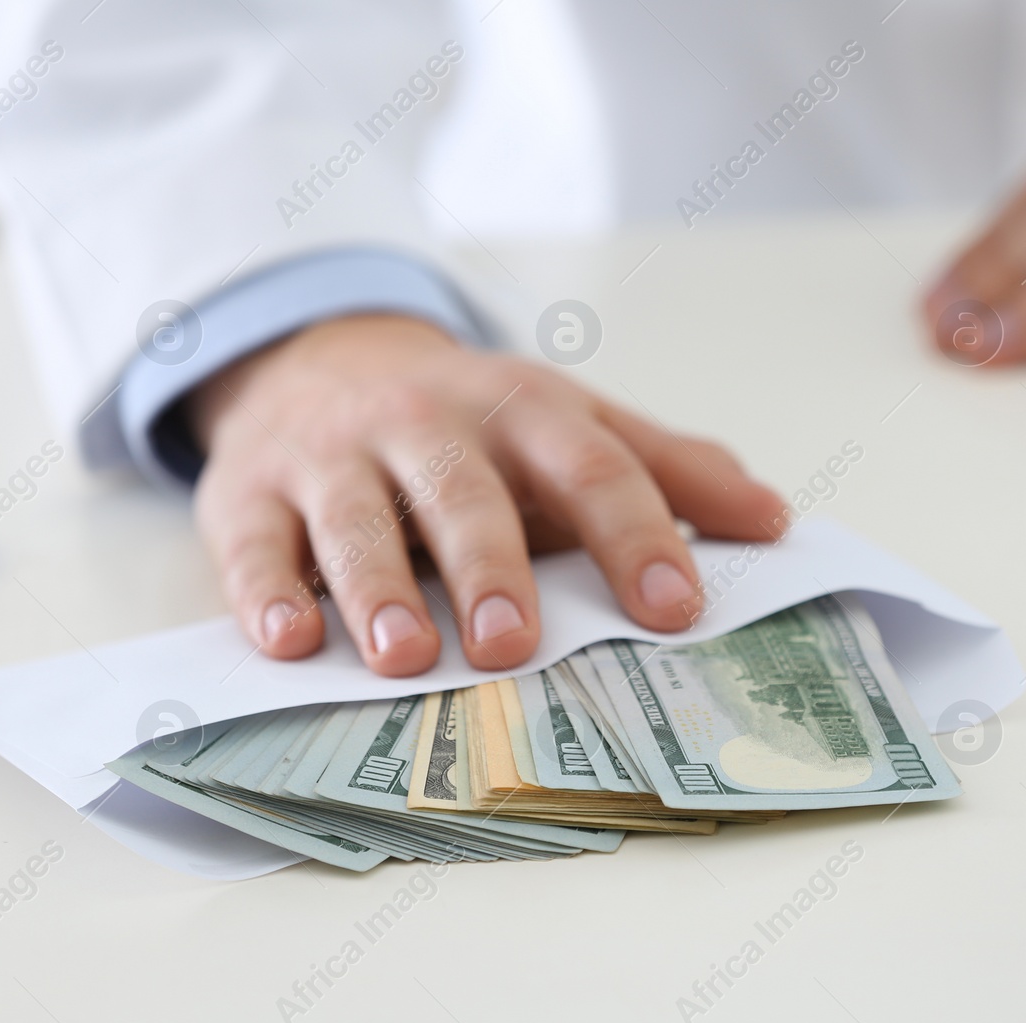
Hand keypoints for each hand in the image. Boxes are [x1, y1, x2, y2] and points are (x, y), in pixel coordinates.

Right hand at [189, 314, 785, 676]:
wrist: (321, 361)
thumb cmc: (474, 421)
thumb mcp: (574, 422)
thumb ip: (669, 467)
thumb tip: (774, 519)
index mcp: (524, 408)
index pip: (592, 468)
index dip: (637, 537)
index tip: (676, 609)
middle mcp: (429, 423)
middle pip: (465, 492)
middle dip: (492, 566)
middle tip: (517, 644)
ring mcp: (336, 454)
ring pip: (356, 519)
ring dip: (380, 589)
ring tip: (407, 658)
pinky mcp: (251, 490)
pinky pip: (255, 541)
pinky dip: (266, 591)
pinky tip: (287, 642)